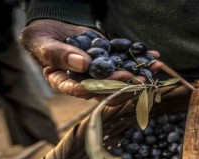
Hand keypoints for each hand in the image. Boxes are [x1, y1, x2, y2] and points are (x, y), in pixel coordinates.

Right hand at [20, 19, 162, 104]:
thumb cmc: (42, 39)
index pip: (84, 90)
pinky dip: (140, 59)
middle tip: (141, 79)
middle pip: (108, 88)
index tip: (118, 80)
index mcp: (66, 83)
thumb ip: (60, 55)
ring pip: (121, 77)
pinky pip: (125, 62)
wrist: (53, 28)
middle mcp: (86, 82)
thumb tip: (84, 64)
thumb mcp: (44, 44)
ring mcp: (100, 73)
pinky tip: (154, 56)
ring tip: (155, 67)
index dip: (102, 87)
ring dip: (140, 73)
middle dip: (127, 84)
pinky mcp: (109, 61)